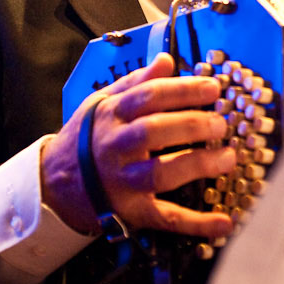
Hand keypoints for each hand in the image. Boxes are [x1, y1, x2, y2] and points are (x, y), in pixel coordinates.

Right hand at [41, 53, 234, 238]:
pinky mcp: (132, 211)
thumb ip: (136, 82)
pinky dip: (196, 223)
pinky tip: (224, 222)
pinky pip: (165, 218)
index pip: (149, 96)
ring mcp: (122, 182)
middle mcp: (115, 147)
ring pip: (161, 173)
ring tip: (228, 157)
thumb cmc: (87, 137)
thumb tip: (166, 60)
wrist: (55, 182)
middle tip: (221, 122)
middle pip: (154, 132)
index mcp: (111, 115)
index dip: (183, 90)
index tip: (213, 87)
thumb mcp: (103, 103)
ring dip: (198, 165)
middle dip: (191, 124)